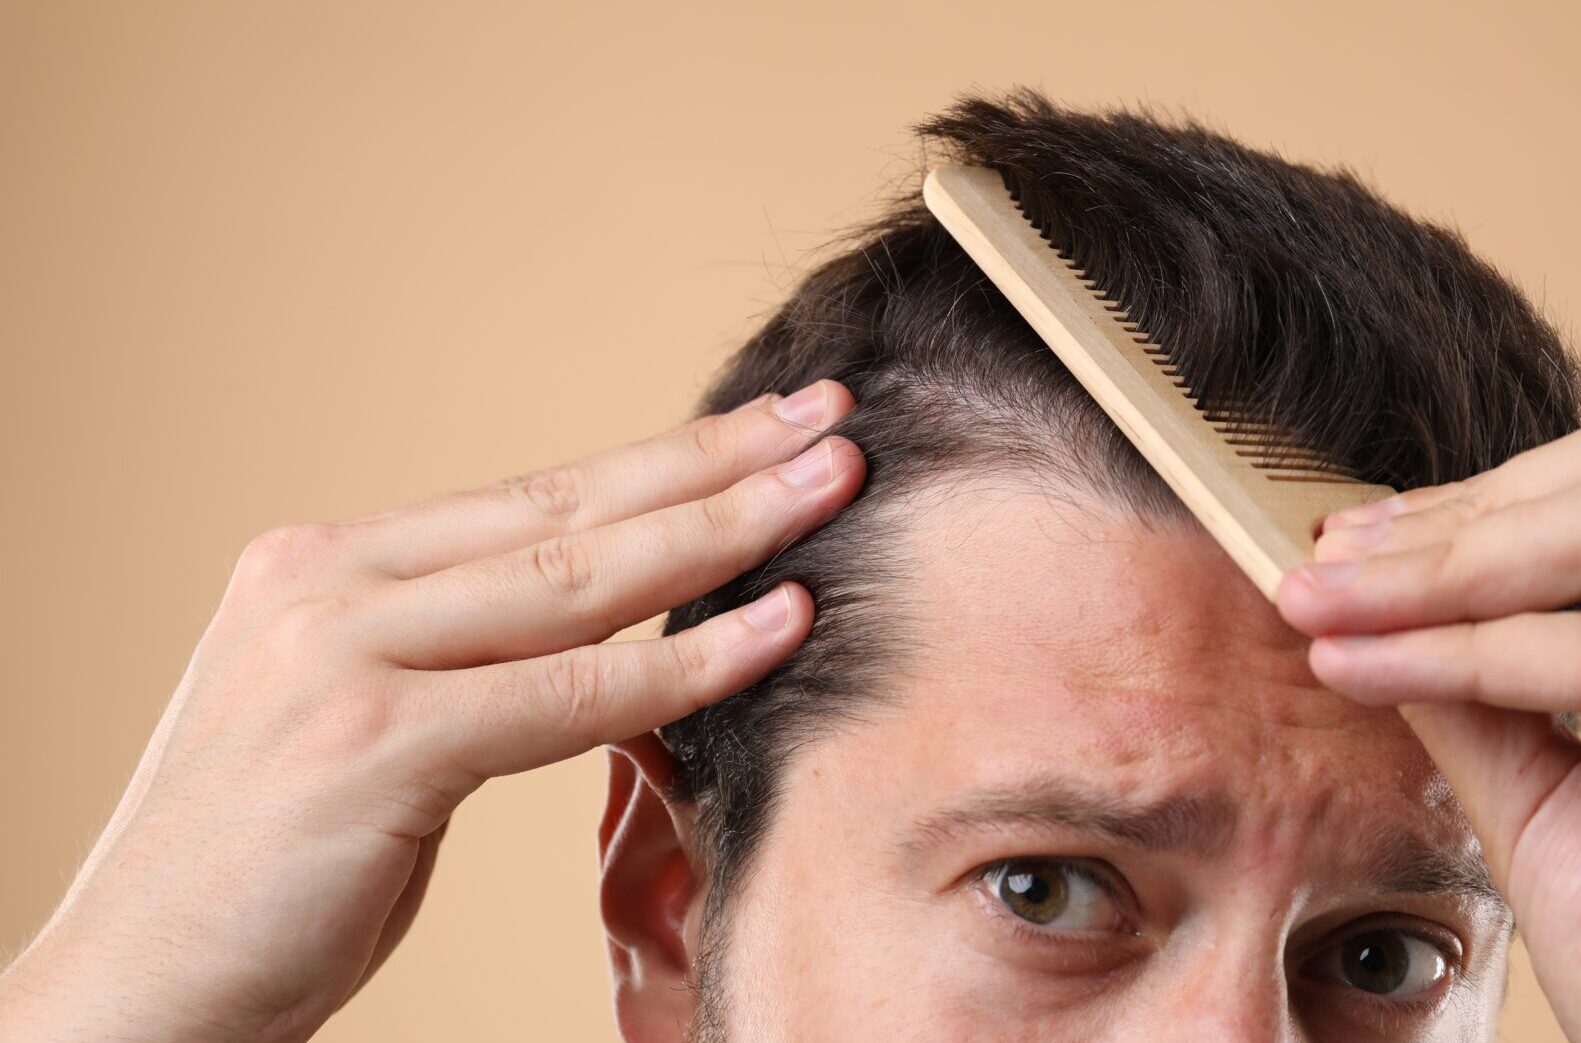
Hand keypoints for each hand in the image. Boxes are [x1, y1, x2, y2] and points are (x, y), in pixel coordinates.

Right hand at [0, 381, 863, 1042]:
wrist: (133, 994)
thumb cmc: (265, 878)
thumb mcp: (366, 732)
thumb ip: (463, 666)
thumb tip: (605, 633)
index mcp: (323, 568)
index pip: (531, 495)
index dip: (662, 458)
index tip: (766, 425)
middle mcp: (327, 586)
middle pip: (567, 507)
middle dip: (715, 459)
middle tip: (830, 416)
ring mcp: (340, 655)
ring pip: (577, 578)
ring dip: (725, 530)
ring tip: (832, 485)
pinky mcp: (369, 743)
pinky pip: (569, 693)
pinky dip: (686, 661)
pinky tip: (778, 624)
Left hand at [1276, 409, 1580, 1041]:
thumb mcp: (1546, 795)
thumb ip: (1477, 683)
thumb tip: (1367, 592)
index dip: (1469, 505)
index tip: (1336, 543)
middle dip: (1448, 521)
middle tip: (1314, 570)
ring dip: (1445, 570)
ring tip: (1322, 608)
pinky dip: (1482, 654)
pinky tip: (1373, 669)